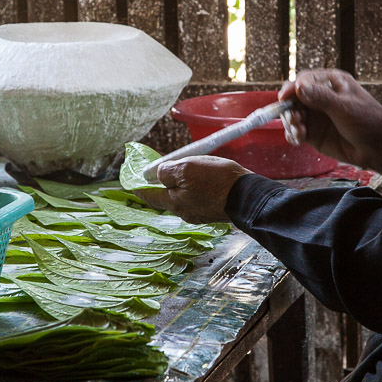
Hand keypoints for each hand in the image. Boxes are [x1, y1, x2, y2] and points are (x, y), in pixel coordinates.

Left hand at [135, 155, 249, 223]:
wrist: (249, 196)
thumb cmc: (218, 181)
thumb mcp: (187, 167)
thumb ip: (167, 171)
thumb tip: (157, 174)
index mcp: (174, 202)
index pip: (148, 195)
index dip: (139, 186)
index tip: (133, 181)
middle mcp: (184, 212)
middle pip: (167, 196)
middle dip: (166, 182)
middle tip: (170, 167)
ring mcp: (199, 214)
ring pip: (184, 196)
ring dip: (185, 184)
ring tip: (195, 169)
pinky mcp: (213, 212)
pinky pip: (199, 198)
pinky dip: (198, 188)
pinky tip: (208, 179)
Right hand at [279, 69, 381, 183]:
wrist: (380, 148)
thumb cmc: (368, 121)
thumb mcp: (345, 107)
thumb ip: (321, 97)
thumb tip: (298, 87)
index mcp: (330, 83)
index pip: (304, 81)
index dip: (292, 88)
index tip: (285, 97)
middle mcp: (320, 97)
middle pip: (293, 98)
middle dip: (290, 109)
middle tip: (295, 120)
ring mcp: (316, 116)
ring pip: (292, 115)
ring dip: (290, 123)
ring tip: (299, 132)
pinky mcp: (314, 134)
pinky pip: (296, 132)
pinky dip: (293, 135)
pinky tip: (299, 139)